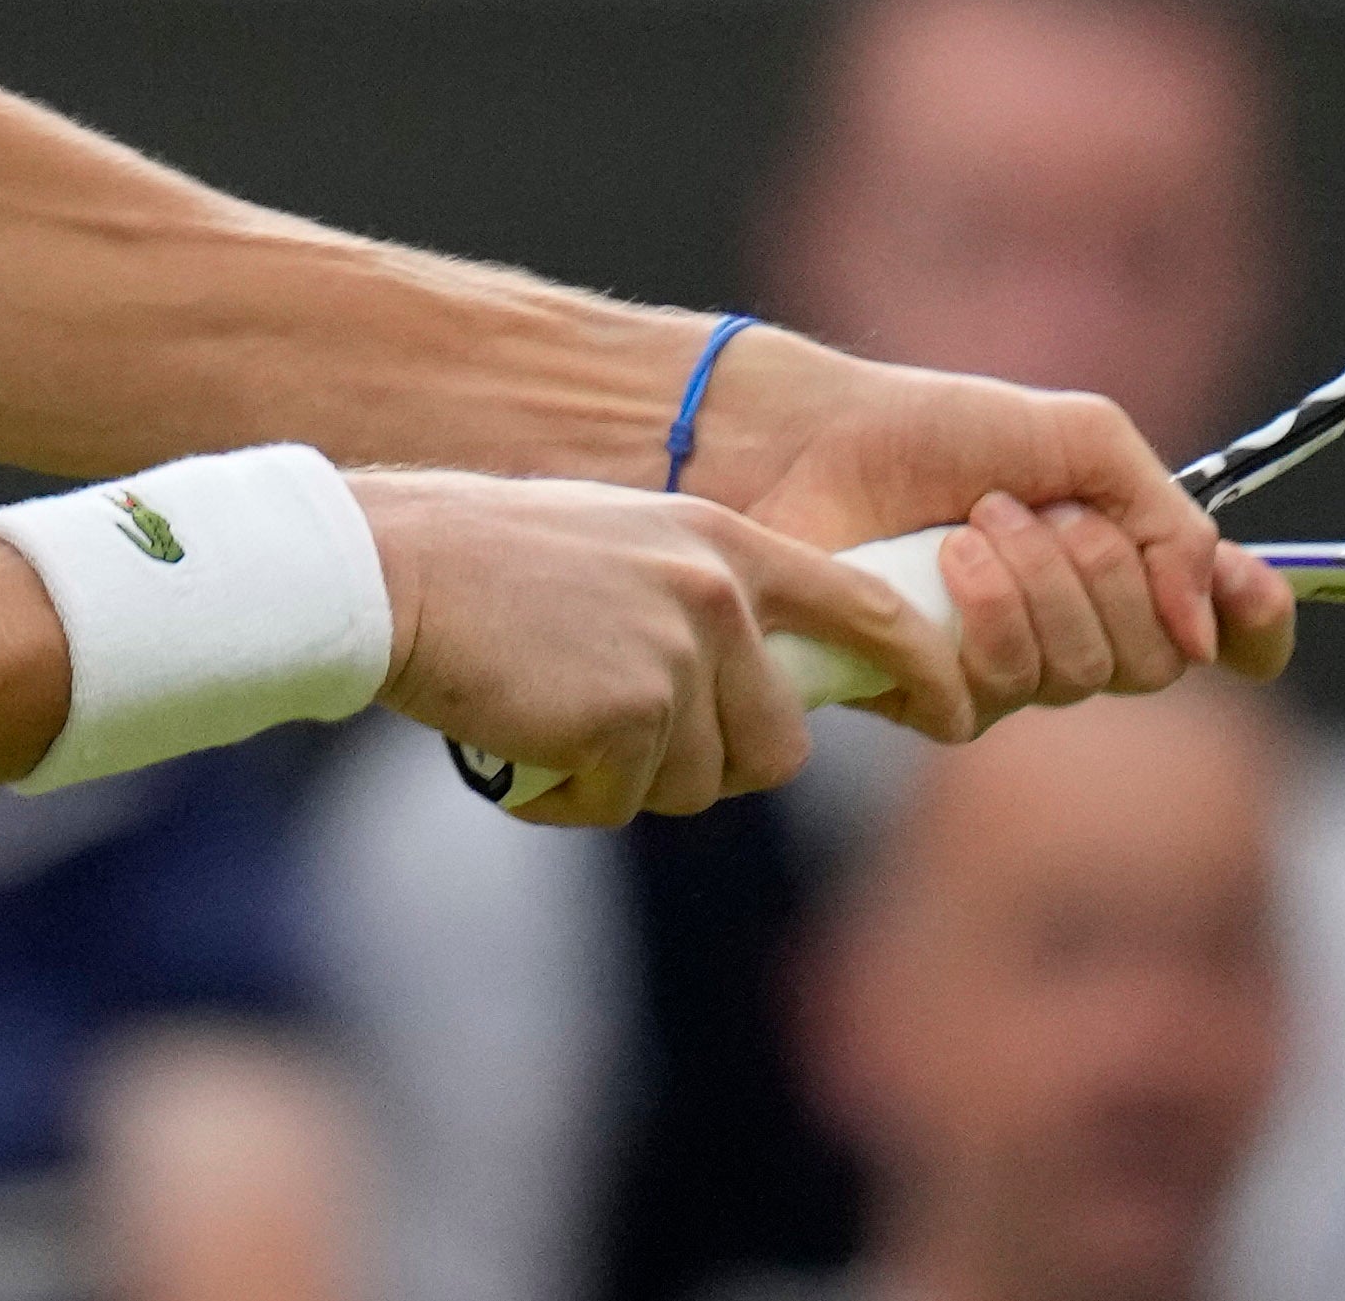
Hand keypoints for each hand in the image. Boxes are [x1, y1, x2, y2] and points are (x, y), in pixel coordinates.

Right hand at [344, 467, 971, 827]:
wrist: (392, 571)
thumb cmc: (490, 566)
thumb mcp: (625, 549)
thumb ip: (703, 605)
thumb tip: (756, 696)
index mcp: (725, 544)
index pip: (866, 609)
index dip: (918, 666)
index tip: (953, 705)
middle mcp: (718, 595)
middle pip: (778, 743)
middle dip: (712, 763)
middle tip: (621, 736)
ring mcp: (676, 655)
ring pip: (699, 782)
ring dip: (629, 779)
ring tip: (554, 719)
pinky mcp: (627, 713)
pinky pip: (622, 800)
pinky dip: (570, 795)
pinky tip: (524, 742)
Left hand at [676, 335, 1298, 711]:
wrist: (818, 441)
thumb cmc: (941, 433)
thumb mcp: (1083, 441)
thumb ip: (1170, 522)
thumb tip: (1208, 628)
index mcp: (1126, 571)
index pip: (1228, 635)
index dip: (1257, 627)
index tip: (1250, 593)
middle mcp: (1079, 634)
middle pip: (1156, 660)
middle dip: (1105, 572)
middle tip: (1038, 510)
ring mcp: (1009, 674)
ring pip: (1077, 678)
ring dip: (1033, 585)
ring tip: (972, 525)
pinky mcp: (931, 698)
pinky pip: (991, 698)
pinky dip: (977, 618)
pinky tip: (936, 567)